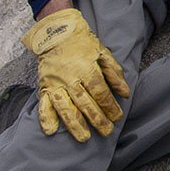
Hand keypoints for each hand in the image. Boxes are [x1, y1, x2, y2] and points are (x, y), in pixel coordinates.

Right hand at [21, 8, 130, 140]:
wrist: (56, 32)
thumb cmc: (82, 43)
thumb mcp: (102, 52)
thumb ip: (114, 73)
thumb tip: (125, 93)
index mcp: (86, 68)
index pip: (100, 92)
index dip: (110, 106)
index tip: (117, 117)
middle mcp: (70, 78)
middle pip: (85, 103)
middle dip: (97, 119)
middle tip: (106, 132)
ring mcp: (55, 83)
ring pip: (65, 107)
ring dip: (74, 124)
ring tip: (84, 138)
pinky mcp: (44, 86)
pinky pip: (44, 104)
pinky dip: (46, 118)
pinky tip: (51, 131)